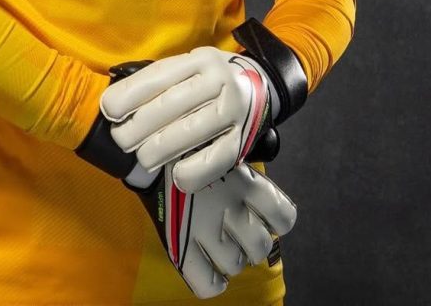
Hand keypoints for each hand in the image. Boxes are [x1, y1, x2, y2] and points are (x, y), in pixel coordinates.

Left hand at [100, 46, 271, 193]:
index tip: (108, 110)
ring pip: (191, 131)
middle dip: (140, 125)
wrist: (259, 85)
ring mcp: (234, 109)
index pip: (159, 76)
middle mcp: (219, 80)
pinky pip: (217, 157)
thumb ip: (157, 81)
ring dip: (161, 148)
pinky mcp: (243, 138)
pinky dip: (195, 170)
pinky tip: (177, 176)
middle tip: (121, 140)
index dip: (130, 94)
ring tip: (142, 157)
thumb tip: (114, 105)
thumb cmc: (207, 81)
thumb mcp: (186, 68)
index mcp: (199, 60)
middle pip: (172, 104)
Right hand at [125, 155, 296, 298]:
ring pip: (235, 265)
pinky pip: (208, 284)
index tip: (263, 216)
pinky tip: (208, 268)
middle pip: (260, 246)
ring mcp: (205, 228)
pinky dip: (212, 283)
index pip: (284, 218)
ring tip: (216, 242)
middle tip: (235, 230)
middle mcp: (229, 207)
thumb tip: (262, 197)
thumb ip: (245, 173)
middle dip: (251, 243)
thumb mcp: (225, 149)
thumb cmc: (190, 146)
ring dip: (229, 258)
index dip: (276, 222)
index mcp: (245, 182)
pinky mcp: (180, 246)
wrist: (146, 148)